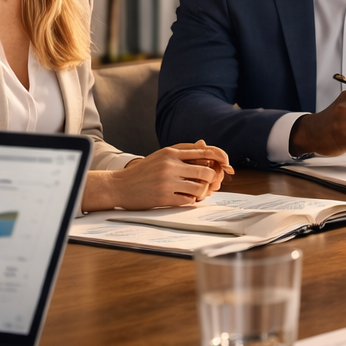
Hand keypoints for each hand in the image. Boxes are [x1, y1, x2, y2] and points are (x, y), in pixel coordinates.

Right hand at [84, 140, 232, 210]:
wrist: (118, 186)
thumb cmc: (142, 172)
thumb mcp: (161, 156)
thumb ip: (182, 152)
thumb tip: (205, 144)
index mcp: (171, 152)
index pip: (204, 151)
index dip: (221, 157)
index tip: (227, 164)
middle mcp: (170, 164)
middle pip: (207, 171)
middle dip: (213, 180)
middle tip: (210, 184)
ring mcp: (167, 181)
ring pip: (200, 188)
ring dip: (203, 192)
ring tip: (197, 192)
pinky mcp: (163, 197)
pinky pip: (189, 201)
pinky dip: (191, 201)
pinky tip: (185, 198)